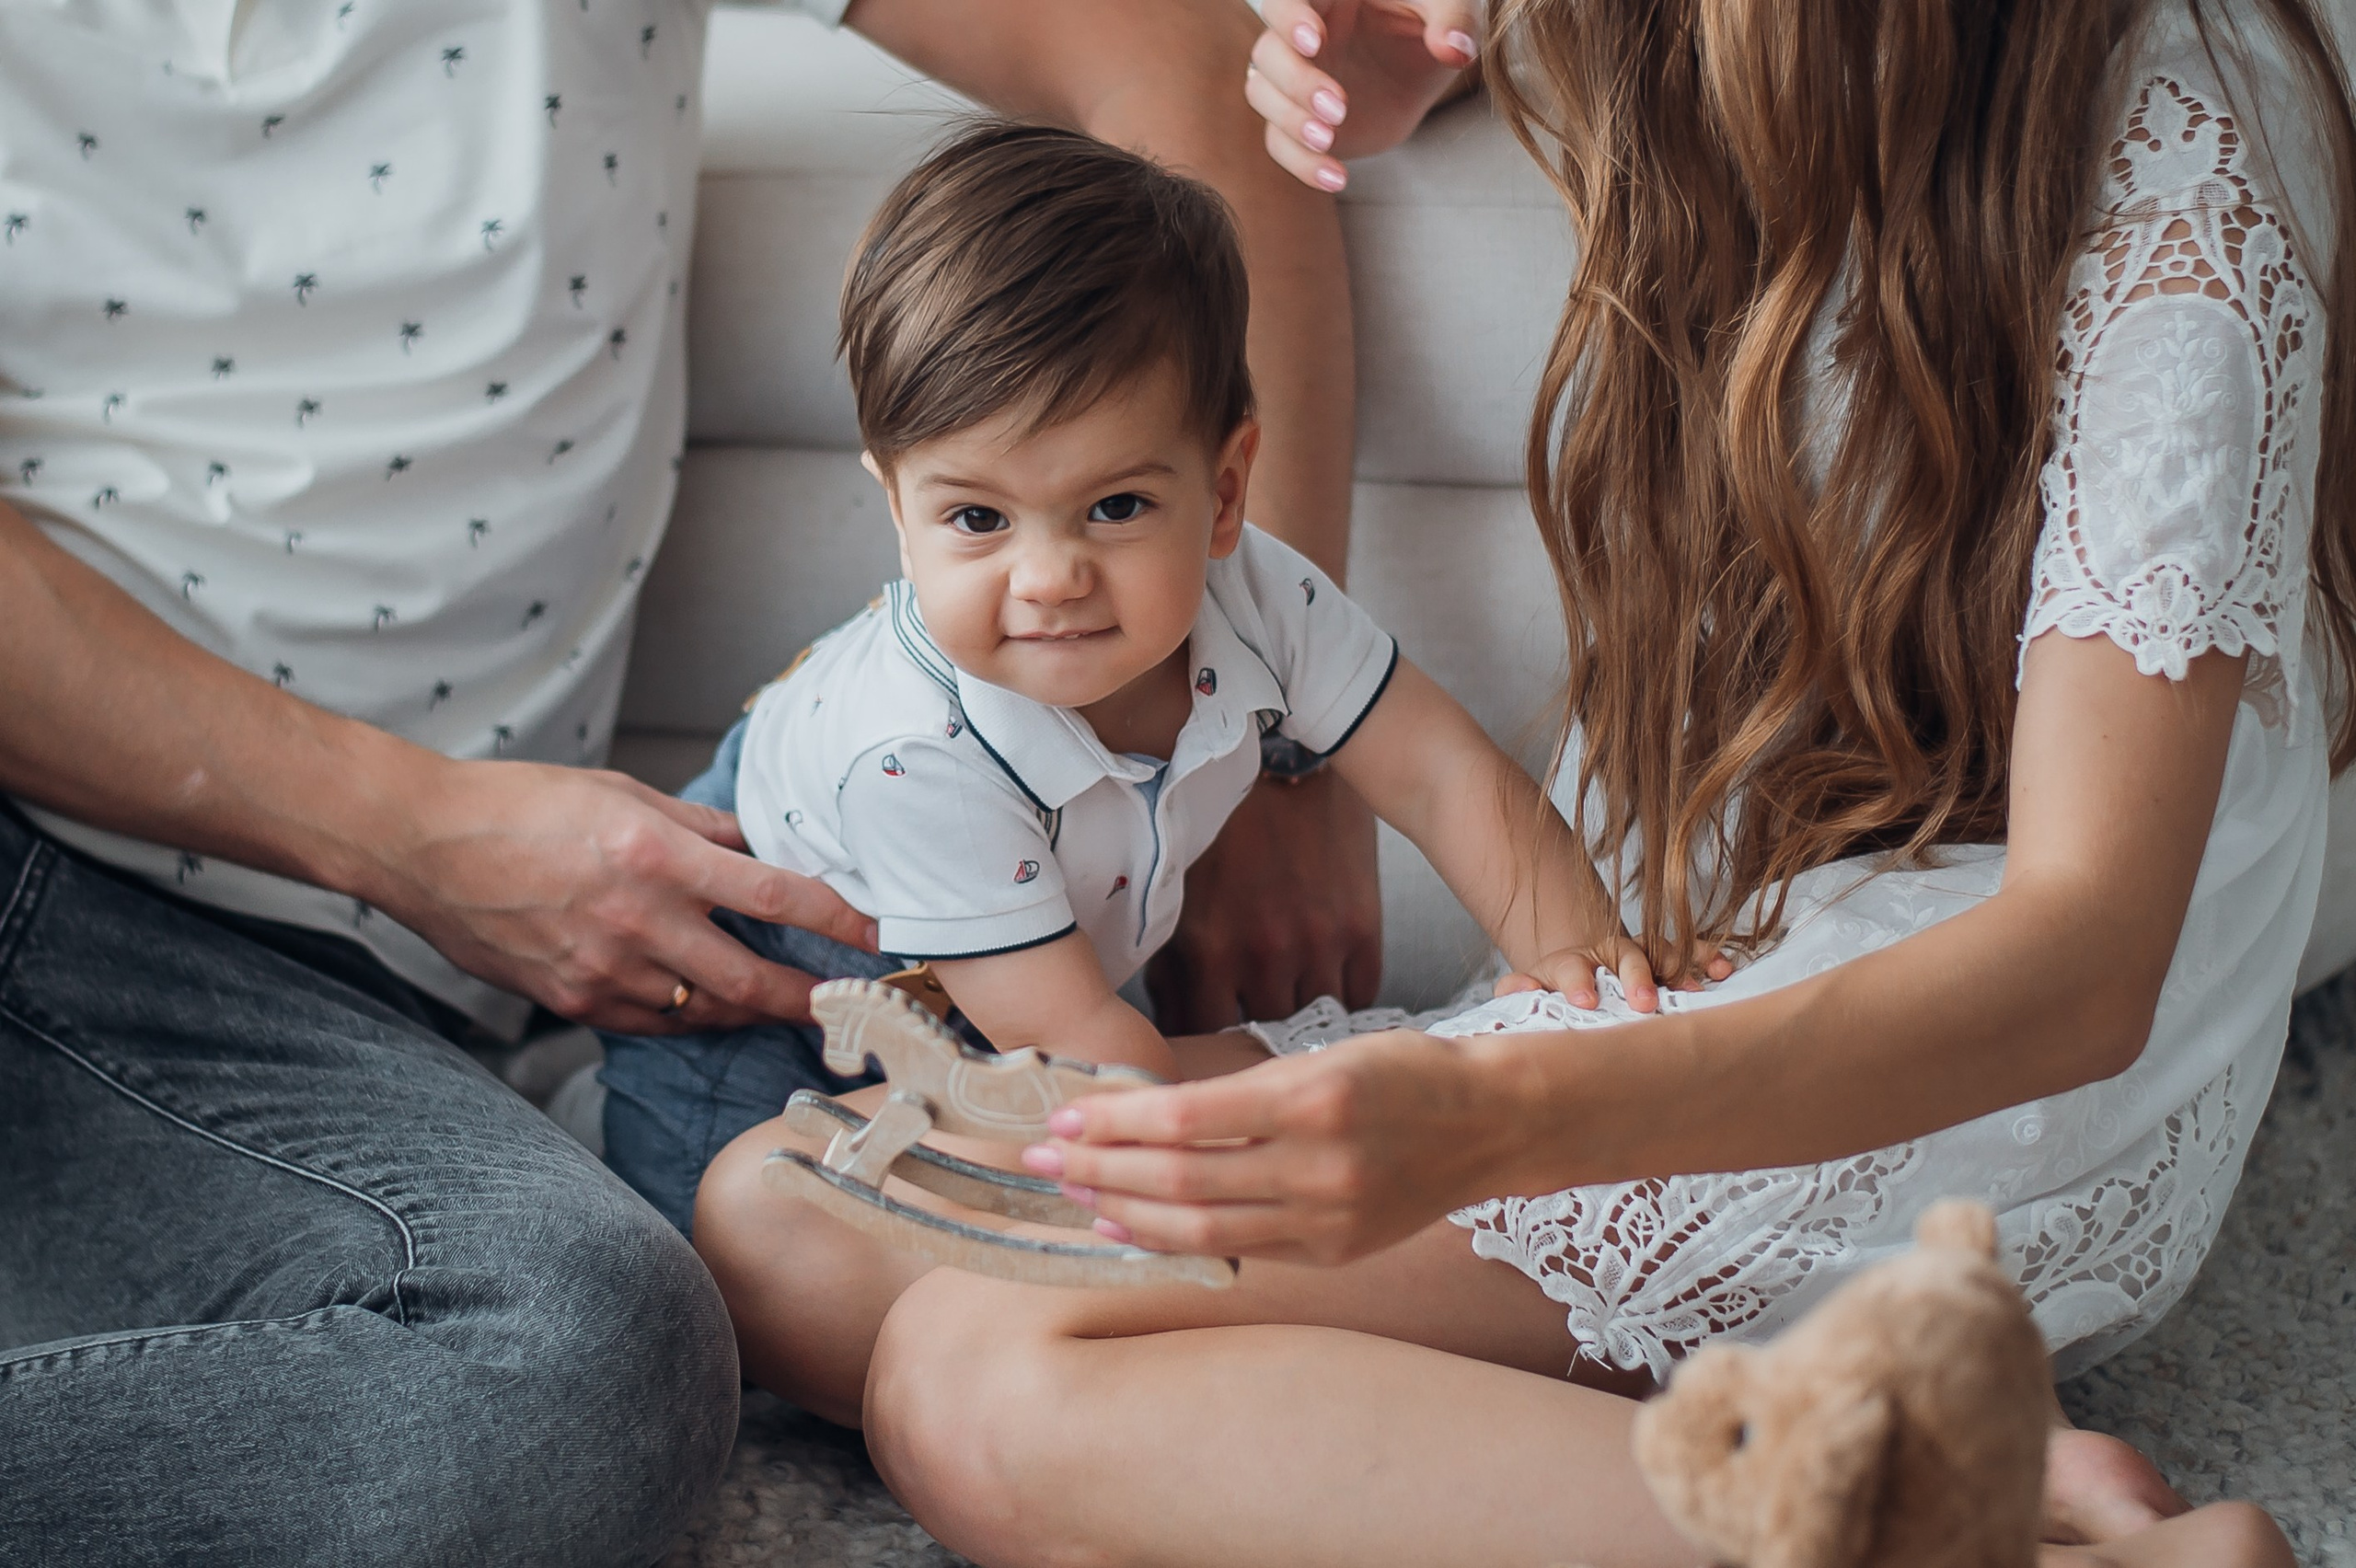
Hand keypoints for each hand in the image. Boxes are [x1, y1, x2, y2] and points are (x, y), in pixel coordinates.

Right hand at [366, 757, 877, 1033]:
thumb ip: (699, 828)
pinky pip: (654, 1020)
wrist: (423, 845)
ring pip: (705, 1009)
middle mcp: (636, 919)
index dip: (837, 921)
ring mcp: (602, 969)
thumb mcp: (622, 793)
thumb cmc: (521, 806)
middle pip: (751, 978)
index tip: (876, 935)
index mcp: (655, 856)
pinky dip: (689, 1015)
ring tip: (786, 1006)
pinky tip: (709, 1005)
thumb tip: (760, 847)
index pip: (773, 896)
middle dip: (810, 998)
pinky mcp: (573, 999)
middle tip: (848, 1006)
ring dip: (752, 1011)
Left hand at [1020, 1027, 1525, 1263]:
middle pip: (1180, 1178)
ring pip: (1201, 1226)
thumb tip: (1150, 1114)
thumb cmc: (1406, 1073)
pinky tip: (1133, 1228)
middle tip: (1042, 1161)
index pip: (1186, 1116)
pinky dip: (1176, 1242)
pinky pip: (1238, 1249)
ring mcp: (1326, 1217)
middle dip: (1100, 1170)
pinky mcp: (1333, 1251)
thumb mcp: (1326, 1054)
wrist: (1492, 1123)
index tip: (1065, 1119)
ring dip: (1124, 1212)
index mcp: (1312, 1098)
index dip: (1116, 1123)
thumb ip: (1244, 1092)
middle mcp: (1318, 1165)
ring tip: (1074, 1195)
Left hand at [1146, 770, 1381, 1031]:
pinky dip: (1340, 1001)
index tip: (1200, 1045)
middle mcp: (1266, 953)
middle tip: (1247, 1029)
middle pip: (1261, 1037)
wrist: (1284, 753)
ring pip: (1313, 1024)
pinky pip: (1357, 998)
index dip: (1200, 1046)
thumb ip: (1173, 964)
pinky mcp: (1362, 928)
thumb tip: (1173, 1023)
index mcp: (1210, 947)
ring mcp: (1320, 943)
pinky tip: (1323, 987)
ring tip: (1287, 1011)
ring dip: (1298, 1021)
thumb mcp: (1177, 890)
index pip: (1202, 1035)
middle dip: (1249, 1036)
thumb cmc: (1220, 821)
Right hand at [1246, 0, 1479, 190]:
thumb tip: (1455, 49)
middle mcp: (1300, 35)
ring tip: (1329, 139)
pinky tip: (1336, 178)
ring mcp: (1296, 79)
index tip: (1315, 42)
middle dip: (1296, 82)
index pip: (1286, 1)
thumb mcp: (1454, 6)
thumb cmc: (1436, 17)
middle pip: (1268, 54)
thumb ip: (1455, 21)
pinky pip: (1281, 143)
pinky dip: (1301, 164)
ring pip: (1262, 95)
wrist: (1429, 63)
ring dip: (1290, 121)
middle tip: (1338, 107)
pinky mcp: (1302, 120)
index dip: (1290, 20)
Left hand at [1497, 940, 1734, 1013]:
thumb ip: (1518, 990)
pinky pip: (1689, 952)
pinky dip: (1706, 957)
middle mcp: (1609, 953)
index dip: (1578, 982)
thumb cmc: (1556, 992)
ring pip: (1661, 952)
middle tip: (1643, 1003)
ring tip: (1694, 991)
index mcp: (1572, 962)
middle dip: (1636, 977)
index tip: (1585, 1002)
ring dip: (1680, 968)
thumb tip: (1519, 988)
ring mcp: (1640, 954)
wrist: (1580, 973)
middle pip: (1625, 956)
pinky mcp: (1665, 959)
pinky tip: (1722, 970)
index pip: (1572, 967)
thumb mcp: (1531, 989)